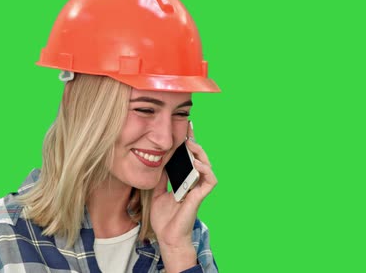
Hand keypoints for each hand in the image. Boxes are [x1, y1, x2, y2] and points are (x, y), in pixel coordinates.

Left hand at [149, 122, 217, 270]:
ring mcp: (198, 190)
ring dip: (201, 153)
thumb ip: (159, 177)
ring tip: (191, 144)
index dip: (188, 143)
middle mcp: (194, 183)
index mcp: (184, 180)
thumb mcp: (156, 192)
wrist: (166, 237)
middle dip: (195, 142)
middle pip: (199, 158)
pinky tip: (196, 164)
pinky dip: (205, 170)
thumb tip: (155, 160)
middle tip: (188, 129)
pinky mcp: (200, 197)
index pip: (188, 158)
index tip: (184, 127)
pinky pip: (210, 181)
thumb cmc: (164, 218)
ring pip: (207, 166)